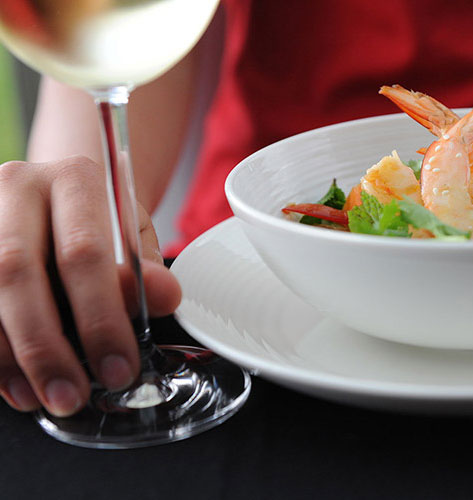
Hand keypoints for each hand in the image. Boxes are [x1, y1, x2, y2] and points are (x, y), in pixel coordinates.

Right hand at [0, 155, 180, 416]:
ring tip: (43, 397)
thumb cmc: (98, 221)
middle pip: (17, 272)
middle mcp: (17, 186)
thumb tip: (165, 296)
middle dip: (46, 347)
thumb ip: (145, 269)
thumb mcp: (132, 236)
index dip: (100, 318)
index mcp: (74, 178)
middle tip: (72, 395)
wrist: (55, 195)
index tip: (119, 368)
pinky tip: (12, 383)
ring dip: (10, 357)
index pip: (83, 252)